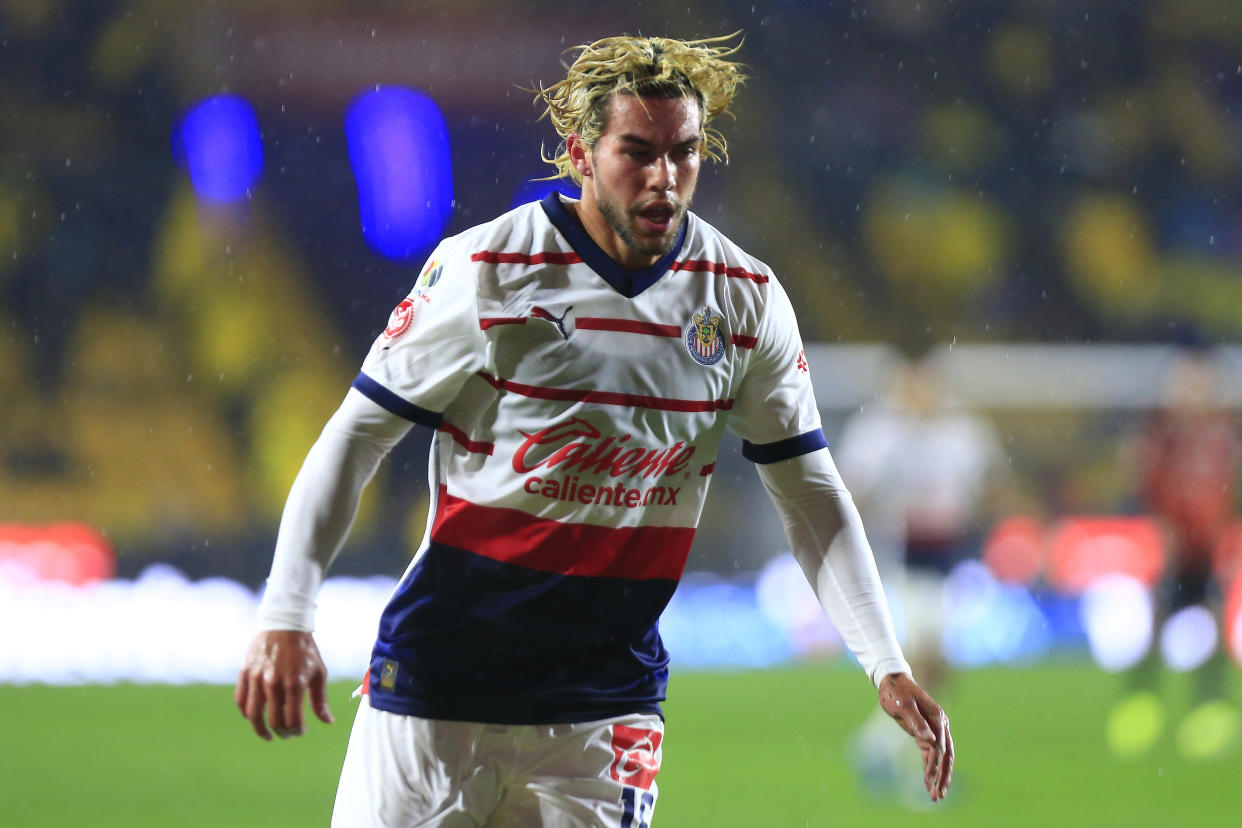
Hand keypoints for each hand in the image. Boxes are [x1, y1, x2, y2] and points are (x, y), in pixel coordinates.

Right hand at [235, 630, 334, 740]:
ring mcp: (257, 678)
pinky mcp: (245, 673)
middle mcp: (274, 683)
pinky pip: (241, 700)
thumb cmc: (305, 650)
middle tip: (286, 735)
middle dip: (282, 732)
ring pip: (253, 715)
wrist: (285, 625)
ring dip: (261, 729)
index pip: (293, 720)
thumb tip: (328, 721)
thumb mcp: (318, 672)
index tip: (299, 732)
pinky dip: (247, 713)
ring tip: (268, 734)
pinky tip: (255, 717)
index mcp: (295, 683)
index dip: (297, 731)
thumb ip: (320, 699)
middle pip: (274, 720)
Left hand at [877, 672, 953, 800]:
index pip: (940, 746)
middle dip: (943, 776)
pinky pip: (930, 754)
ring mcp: (934, 730)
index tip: (929, 779)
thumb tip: (930, 740)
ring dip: (938, 776)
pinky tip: (927, 782)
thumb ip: (916, 722)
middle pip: (946, 755)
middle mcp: (940, 725)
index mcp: (938, 717)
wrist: (892, 681)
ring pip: (940, 758)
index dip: (936, 764)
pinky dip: (930, 768)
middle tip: (939, 796)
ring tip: (935, 796)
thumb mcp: (903, 705)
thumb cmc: (896, 692)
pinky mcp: (924, 734)